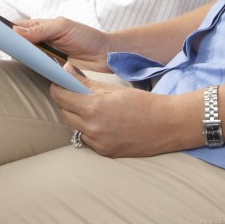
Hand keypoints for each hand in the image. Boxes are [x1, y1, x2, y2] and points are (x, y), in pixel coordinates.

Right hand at [13, 17, 110, 71]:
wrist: (104, 55)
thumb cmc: (86, 37)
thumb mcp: (64, 27)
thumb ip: (41, 29)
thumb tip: (16, 30)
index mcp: (40, 27)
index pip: (17, 27)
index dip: (5, 30)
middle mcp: (39, 42)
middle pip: (17, 45)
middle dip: (10, 48)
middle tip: (5, 52)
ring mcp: (43, 57)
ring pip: (24, 59)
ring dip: (20, 61)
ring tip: (15, 63)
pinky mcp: (49, 70)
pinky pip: (35, 71)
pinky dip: (31, 72)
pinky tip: (28, 74)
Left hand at [49, 67, 196, 157]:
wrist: (167, 125)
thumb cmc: (143, 103)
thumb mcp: (113, 88)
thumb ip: (86, 81)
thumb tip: (66, 70)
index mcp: (93, 108)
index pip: (60, 97)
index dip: (57, 87)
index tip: (58, 82)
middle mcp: (92, 128)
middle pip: (64, 113)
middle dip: (65, 101)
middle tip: (73, 92)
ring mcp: (98, 143)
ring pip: (74, 127)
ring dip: (75, 116)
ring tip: (88, 106)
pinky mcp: (104, 153)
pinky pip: (86, 139)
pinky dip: (87, 129)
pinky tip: (99, 121)